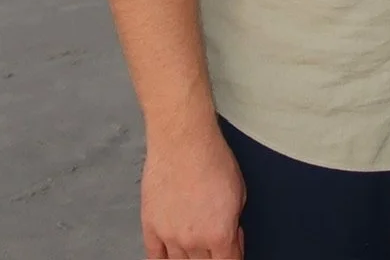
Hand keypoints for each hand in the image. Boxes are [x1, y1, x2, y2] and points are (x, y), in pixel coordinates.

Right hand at [140, 123, 245, 257]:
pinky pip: (154, 255)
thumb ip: (232, 222)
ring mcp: (169, 235)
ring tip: (193, 241)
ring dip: (189, 257)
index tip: (232, 245)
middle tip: (213, 237)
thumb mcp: (239, 193)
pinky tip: (169, 256)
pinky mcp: (150, 225)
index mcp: (220, 235)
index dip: (233, 254)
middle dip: (212, 254)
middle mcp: (193, 241)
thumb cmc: (212, 159)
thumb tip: (228, 232)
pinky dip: (162, 259)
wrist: (183, 141)